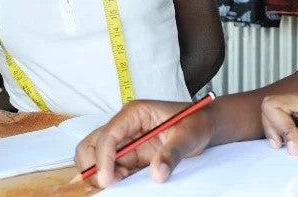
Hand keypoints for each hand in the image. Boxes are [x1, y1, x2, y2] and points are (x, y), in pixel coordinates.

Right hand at [74, 100, 214, 188]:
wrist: (205, 125)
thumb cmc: (197, 122)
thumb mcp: (189, 136)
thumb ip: (172, 154)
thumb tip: (157, 174)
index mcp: (134, 113)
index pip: (108, 135)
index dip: (103, 158)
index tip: (107, 179)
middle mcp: (124, 125)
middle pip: (91, 144)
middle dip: (93, 165)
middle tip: (109, 183)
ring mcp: (125, 140)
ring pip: (96, 157)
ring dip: (101, 172)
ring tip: (121, 181)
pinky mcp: (130, 155)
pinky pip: (111, 167)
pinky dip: (112, 177)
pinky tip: (126, 182)